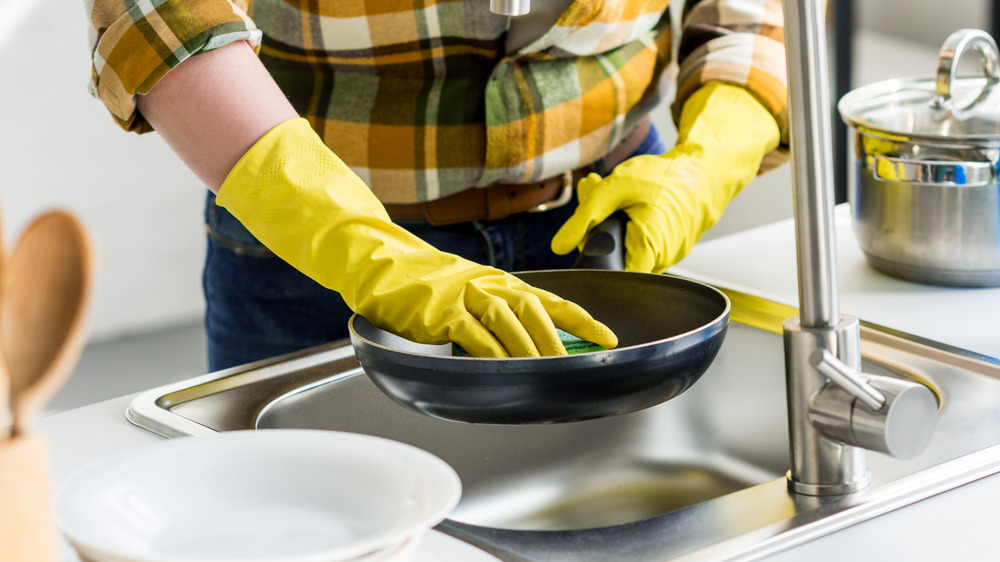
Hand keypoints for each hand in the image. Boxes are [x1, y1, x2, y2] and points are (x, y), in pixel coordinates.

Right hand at [216, 118, 616, 357]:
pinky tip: (507, 369)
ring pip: (510, 322)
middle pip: (536, 310)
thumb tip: (524, 344)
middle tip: (580, 364)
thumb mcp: (466, 293)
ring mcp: (465, 296)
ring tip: (551, 371)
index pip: (550, 300)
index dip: (581, 320)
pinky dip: (494, 353)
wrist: (377, 263)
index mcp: (497, 281)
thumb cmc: (420, 284)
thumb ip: (493, 315)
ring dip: (534, 349)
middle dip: (563, 339)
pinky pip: (474, 335)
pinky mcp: (441, 311)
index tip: (606, 338)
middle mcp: (487, 284)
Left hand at [551, 81, 780, 272]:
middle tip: (591, 192)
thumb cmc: (665, 177)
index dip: (592, 263)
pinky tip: (625, 200)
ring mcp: (667, 257)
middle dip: (595, 228)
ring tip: (609, 191)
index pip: (611, 278)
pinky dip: (627, 222)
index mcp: (647, 248)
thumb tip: (559, 246)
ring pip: (625, 248)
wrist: (706, 171)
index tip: (584, 240)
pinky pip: (639, 242)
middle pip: (614, 258)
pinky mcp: (668, 249)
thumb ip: (584, 217)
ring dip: (610, 221)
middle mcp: (660, 260)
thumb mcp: (615, 189)